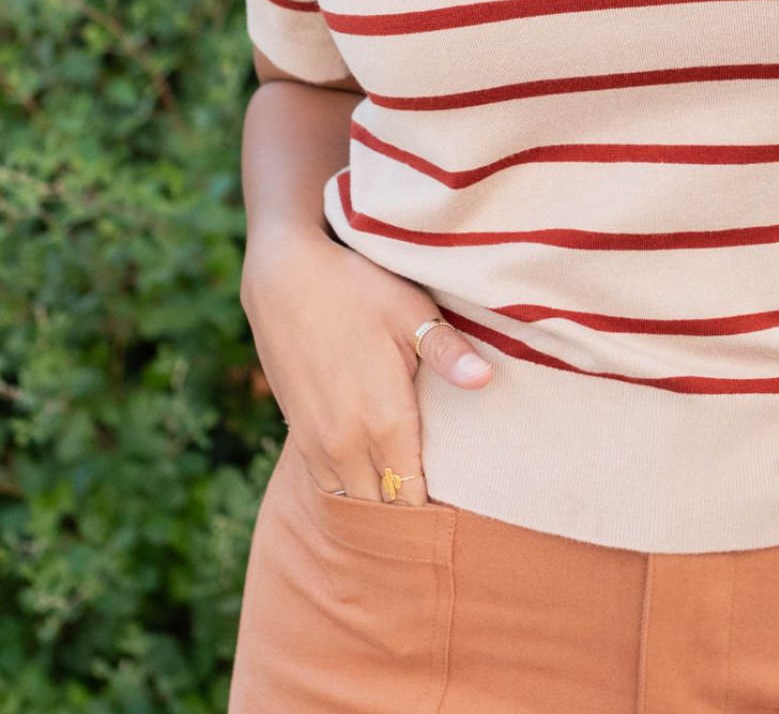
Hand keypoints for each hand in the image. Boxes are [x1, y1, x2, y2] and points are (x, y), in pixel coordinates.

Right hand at [241, 224, 491, 504]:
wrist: (284, 278)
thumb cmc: (356, 289)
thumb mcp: (410, 312)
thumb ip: (447, 353)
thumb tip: (486, 380)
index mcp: (384, 419)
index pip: (412, 495)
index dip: (432, 507)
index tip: (454, 504)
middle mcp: (347, 442)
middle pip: (382, 504)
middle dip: (405, 508)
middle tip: (434, 499)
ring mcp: (316, 441)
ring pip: (351, 496)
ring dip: (375, 497)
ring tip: (402, 487)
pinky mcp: (296, 431)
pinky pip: (326, 481)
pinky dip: (347, 483)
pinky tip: (367, 466)